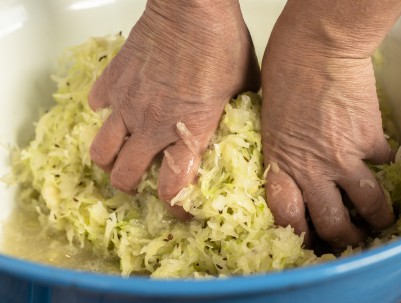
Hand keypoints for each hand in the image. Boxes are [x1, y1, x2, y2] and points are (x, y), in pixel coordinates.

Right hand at [88, 0, 259, 216]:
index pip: (171, 189)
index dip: (173, 207)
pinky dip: (104, 111)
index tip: (178, 208)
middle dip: (130, 185)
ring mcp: (126, 104)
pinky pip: (96, 105)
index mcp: (187, 133)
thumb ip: (239, 116)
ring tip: (121, 151)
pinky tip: (120, 105)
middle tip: (141, 179)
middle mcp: (151, 126)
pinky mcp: (112, 80)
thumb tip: (243, 127)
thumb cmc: (222, 44)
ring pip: (99, 150)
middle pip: (123, 176)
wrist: (192, 8)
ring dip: (108, 158)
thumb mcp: (245, 88)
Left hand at [261, 0, 400, 247]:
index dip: (301, 235)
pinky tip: (379, 160)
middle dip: (344, 238)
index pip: (288, 216)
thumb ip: (283, 151)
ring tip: (380, 218)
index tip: (309, 240)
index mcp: (280, 163)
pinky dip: (383, 163)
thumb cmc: (282, 75)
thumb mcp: (269, 122)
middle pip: (332, 223)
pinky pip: (383, 162)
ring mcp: (344, 158)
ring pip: (368, 205)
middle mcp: (311, 170)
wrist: (316, 47)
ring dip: (377, 216)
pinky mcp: (370, 140)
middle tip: (350, 237)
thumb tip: (297, 165)